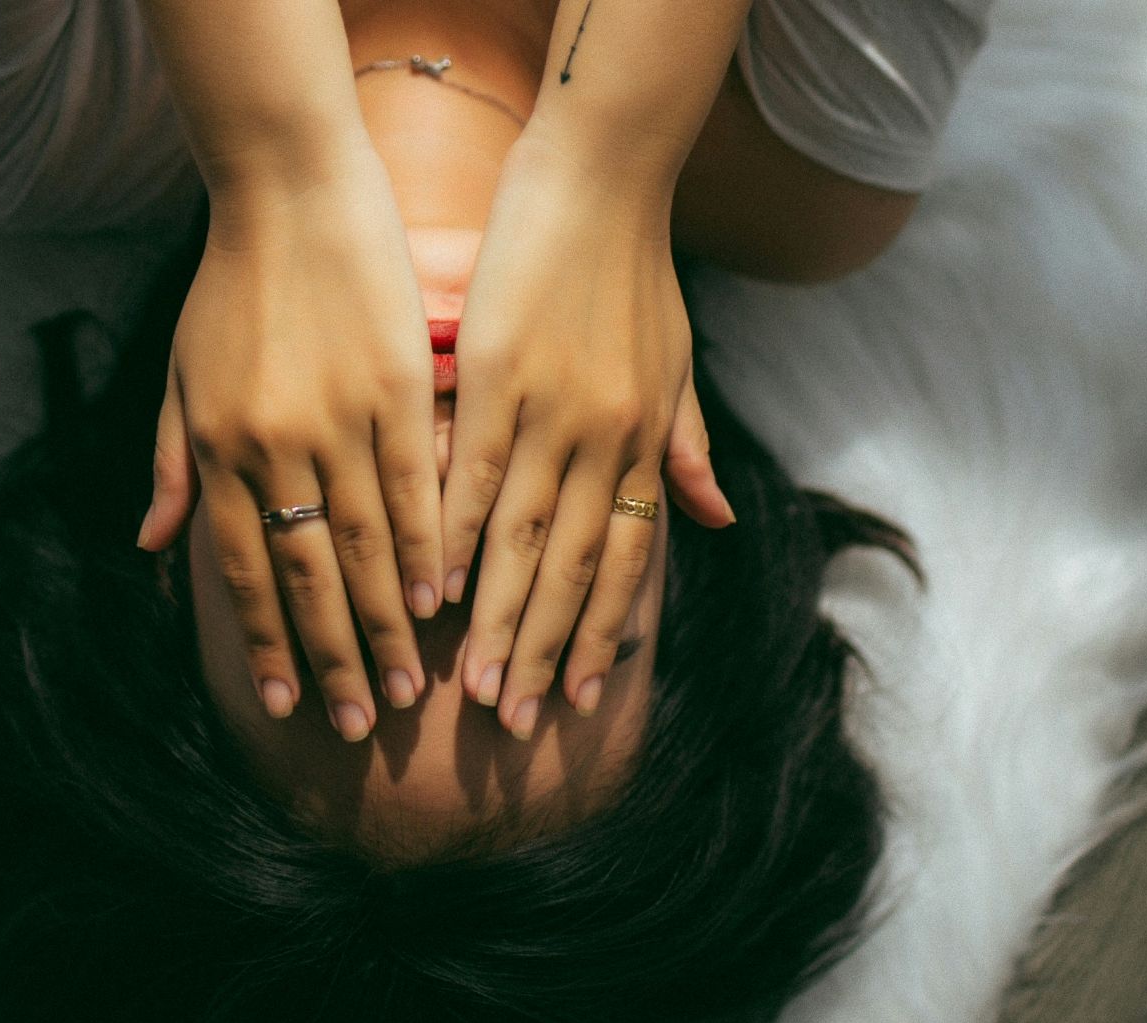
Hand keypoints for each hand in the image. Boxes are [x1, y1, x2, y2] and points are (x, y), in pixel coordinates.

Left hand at [137, 151, 439, 741]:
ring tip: (409, 684)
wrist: (288, 191)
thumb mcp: (180, 376)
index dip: (263, 640)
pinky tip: (441, 597)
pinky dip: (427, 546)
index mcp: (217, 447)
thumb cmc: (230, 285)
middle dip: (332, 658)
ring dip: (387, 621)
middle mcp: (273, 445)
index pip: (240, 570)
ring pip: (365, 544)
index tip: (282, 703)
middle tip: (362, 725)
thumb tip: (156, 551)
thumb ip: (172, 465)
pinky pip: (413, 485)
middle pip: (307, 575)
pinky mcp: (394, 387)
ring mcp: (337, 418)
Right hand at [445, 138, 733, 738]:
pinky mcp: (498, 376)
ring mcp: (551, 411)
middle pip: (573, 569)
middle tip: (516, 723)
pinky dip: (451, 534)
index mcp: (644, 441)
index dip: (602, 634)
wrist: (604, 175)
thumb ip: (688, 446)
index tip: (579, 700)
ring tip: (470, 686)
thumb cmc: (637, 268)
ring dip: (495, 618)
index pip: (624, 561)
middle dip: (545, 651)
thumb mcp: (678, 364)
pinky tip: (429, 585)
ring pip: (522, 539)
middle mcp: (606, 440)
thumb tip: (717, 521)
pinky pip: (472, 473)